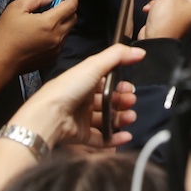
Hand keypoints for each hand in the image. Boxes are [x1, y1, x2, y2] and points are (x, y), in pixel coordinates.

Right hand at [0, 0, 77, 75]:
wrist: (0, 62)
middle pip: (73, 18)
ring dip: (61, 22)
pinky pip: (60, 42)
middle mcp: (57, 37)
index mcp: (50, 23)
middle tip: (55, 4)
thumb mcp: (16, 8)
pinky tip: (42, 33)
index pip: (71, 6)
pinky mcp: (52, 57)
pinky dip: (56, 34)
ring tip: (44, 20)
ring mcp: (56, 49)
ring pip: (67, 30)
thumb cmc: (6, 36)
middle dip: (67, 8)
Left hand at [8, 44, 144, 148]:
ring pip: (106, 120)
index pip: (106, 83)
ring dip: (121, 118)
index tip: (130, 87)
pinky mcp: (81, 136)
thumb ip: (117, 56)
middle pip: (108, 101)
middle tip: (131, 102)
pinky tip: (126, 136)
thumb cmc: (69, 88)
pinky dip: (115, 138)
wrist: (49, 116)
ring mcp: (81, 118)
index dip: (119, 85)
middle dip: (122, 101)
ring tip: (130, 117)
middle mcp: (82, 99)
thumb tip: (141, 51)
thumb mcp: (93, 65)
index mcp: (84, 81)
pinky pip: (101, 139)